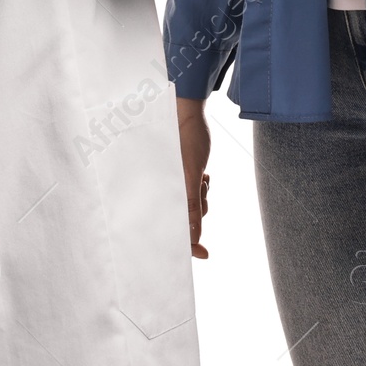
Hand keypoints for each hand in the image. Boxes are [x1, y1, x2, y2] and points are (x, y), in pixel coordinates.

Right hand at [176, 94, 211, 258]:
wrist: (187, 111)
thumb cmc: (186, 139)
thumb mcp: (191, 175)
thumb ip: (190, 207)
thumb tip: (194, 239)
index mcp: (162, 193)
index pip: (174, 229)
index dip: (187, 245)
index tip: (204, 254)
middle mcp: (165, 190)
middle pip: (187, 218)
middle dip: (198, 208)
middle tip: (202, 187)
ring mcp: (173, 183)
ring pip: (195, 205)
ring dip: (203, 195)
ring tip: (202, 175)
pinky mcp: (181, 176)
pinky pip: (197, 192)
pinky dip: (203, 185)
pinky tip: (203, 172)